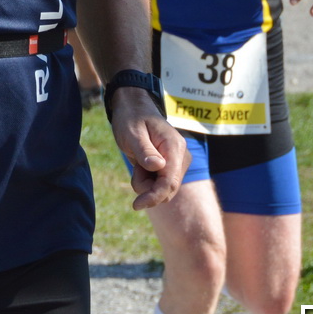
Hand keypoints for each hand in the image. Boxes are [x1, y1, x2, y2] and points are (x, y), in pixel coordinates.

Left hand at [108, 87, 185, 210]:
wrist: (133, 109)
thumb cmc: (131, 118)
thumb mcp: (132, 134)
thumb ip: (145, 151)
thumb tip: (158, 167)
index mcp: (174, 146)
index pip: (169, 181)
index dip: (154, 196)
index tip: (136, 205)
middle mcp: (181, 155)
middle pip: (167, 189)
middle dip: (147, 187)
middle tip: (136, 168)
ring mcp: (177, 162)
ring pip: (163, 189)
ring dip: (146, 183)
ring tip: (138, 162)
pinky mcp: (171, 167)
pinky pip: (159, 184)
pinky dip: (147, 180)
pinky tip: (142, 165)